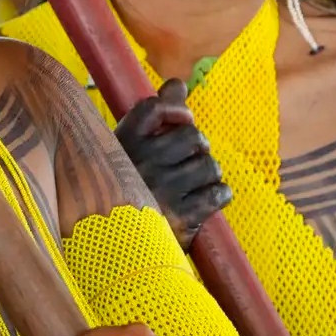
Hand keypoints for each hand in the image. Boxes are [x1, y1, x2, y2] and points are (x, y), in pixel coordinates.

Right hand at [115, 80, 230, 247]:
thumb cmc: (126, 193)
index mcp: (121, 147)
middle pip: (192, 136)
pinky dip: (218, 195)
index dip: (176, 110)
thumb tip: (177, 83)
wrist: (115, 251)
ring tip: (194, 183)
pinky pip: (219, 193)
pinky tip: (203, 200)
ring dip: (208, 173)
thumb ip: (156, 113)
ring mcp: (162, 191)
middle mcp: (140, 165)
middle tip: (189, 160)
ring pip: (209, 165)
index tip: (182, 120)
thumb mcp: (129, 153)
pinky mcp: (182, 218)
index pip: (153, 109)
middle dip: (198, 147)